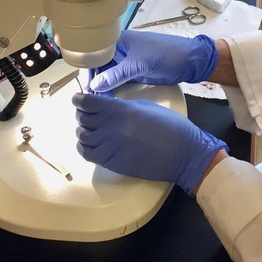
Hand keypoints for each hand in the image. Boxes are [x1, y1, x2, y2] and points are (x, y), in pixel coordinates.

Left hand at [73, 92, 226, 195]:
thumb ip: (123, 106)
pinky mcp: (112, 162)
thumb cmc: (170, 126)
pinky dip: (83, 147)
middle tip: (87, 113)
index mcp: (121, 110)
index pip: (88, 102)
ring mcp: (110, 146)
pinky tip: (89, 143)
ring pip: (82, 136)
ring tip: (90, 129)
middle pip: (83, 118)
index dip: (79, 99)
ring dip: (83, 130)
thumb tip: (107, 107)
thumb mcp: (146, 107)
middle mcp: (112, 127)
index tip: (78, 99)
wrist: (183, 153)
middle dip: (82, 114)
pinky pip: (87, 153)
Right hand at [88, 30, 217, 92]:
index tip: (85, 89)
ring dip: (104, 86)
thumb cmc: (164, 55)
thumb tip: (94, 86)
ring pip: (109, 74)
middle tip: (91, 100)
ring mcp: (128, 61)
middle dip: (95, 81)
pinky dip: (113, 88)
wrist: (190, 61)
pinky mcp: (135, 71)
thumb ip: (115, 75)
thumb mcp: (138, 65)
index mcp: (118, 40)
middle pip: (100, 66)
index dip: (88, 71)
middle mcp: (120, 49)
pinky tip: (110, 99)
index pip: (95, 55)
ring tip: (99, 102)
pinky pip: (119, 79)